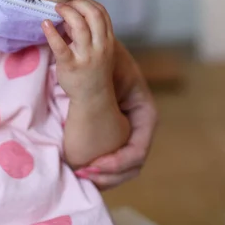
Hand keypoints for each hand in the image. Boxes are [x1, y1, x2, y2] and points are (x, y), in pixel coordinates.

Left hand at [42, 0, 115, 102]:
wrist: (93, 96)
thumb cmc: (94, 69)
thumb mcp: (97, 48)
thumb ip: (87, 31)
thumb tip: (70, 14)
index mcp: (107, 40)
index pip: (102, 12)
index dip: (88, 2)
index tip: (75, 2)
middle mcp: (99, 46)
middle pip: (93, 15)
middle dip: (78, 4)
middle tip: (64, 5)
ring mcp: (86, 56)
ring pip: (80, 26)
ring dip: (67, 13)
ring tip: (56, 9)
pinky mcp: (70, 65)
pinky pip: (60, 46)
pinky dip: (51, 32)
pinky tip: (45, 24)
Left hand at [75, 41, 157, 189]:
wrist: (96, 47)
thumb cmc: (103, 58)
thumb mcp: (106, 75)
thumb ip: (101, 96)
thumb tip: (93, 120)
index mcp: (146, 113)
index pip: (137, 151)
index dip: (116, 164)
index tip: (91, 166)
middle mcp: (140, 126)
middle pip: (131, 166)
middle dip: (108, 176)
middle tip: (82, 174)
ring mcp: (128, 131)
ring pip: (122, 168)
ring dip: (102, 177)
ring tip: (78, 174)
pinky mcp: (114, 132)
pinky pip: (110, 158)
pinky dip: (97, 168)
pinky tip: (78, 167)